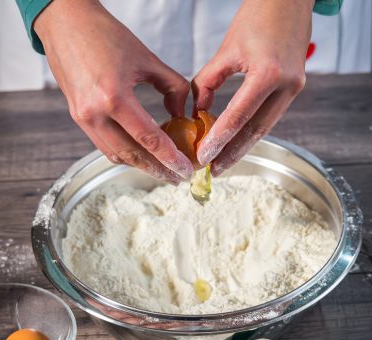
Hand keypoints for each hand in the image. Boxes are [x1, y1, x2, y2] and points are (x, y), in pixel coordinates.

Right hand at [34, 0, 192, 183]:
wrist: (65, 22)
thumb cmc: (104, 34)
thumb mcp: (147, 58)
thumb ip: (172, 87)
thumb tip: (181, 113)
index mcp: (114, 96)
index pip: (148, 138)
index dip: (169, 158)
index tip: (184, 170)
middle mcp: (95, 113)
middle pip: (132, 155)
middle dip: (157, 170)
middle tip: (176, 177)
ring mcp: (83, 119)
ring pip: (116, 156)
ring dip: (140, 165)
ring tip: (161, 168)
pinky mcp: (78, 118)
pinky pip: (104, 146)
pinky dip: (124, 153)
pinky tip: (140, 152)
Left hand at [192, 0, 312, 175]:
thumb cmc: (258, 15)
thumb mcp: (226, 49)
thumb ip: (208, 83)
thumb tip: (197, 113)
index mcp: (268, 73)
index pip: (238, 117)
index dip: (219, 140)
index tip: (204, 157)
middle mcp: (286, 85)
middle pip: (255, 131)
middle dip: (233, 154)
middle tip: (214, 171)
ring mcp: (294, 88)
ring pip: (265, 128)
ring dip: (243, 147)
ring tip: (223, 163)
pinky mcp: (294, 88)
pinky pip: (270, 116)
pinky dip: (251, 131)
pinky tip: (236, 142)